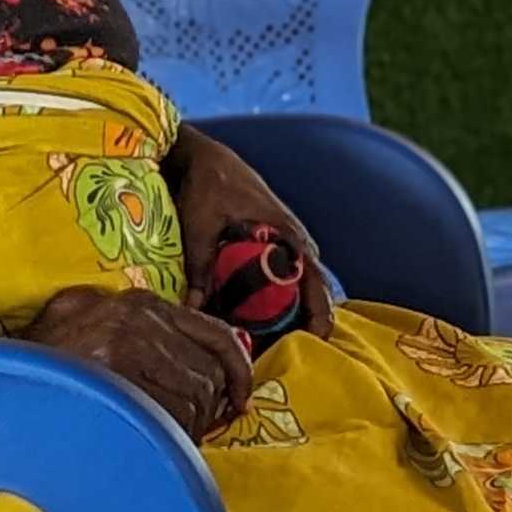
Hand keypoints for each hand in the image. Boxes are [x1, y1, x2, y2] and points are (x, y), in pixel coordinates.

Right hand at [27, 282, 256, 436]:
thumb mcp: (96, 342)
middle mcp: (132, 310)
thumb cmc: (45, 380)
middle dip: (206, 407)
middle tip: (183, 432)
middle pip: (209, 368)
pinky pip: (174, 412)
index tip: (239, 397)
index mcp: (133, 303)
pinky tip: (140, 442)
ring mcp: (122, 335)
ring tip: (149, 438)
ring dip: (185, 427)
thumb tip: (223, 366)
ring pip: (197, 394)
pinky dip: (168, 436)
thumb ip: (151, 343)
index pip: (213, 331)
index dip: (234, 369)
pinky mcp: (112, 365)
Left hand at [168, 129, 330, 334]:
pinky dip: (274, 300)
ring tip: (270, 346)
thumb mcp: (201, 225)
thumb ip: (198, 266)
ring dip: (287, 313)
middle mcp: (293, 240)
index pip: (316, 279)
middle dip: (302, 323)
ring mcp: (284, 242)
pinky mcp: (270, 244)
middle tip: (285, 355)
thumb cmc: (208, 184)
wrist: (202, 157)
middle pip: (310, 289)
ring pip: (296, 285)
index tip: (317, 340)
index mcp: (287, 233)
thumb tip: (192, 308)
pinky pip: (281, 278)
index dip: (319, 312)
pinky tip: (255, 322)